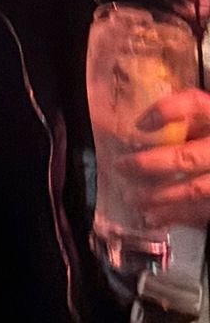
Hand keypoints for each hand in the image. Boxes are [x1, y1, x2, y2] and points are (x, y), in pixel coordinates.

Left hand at [124, 89, 209, 227]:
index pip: (195, 104)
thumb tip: (139, 124)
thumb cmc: (207, 137)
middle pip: (187, 157)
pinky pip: (202, 212)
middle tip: (120, 167)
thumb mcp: (200, 120)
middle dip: (150, 164)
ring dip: (160, 196)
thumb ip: (181, 118)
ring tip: (132, 198)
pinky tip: (153, 218)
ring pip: (194, 189)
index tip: (139, 124)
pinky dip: (177, 216)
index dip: (167, 111)